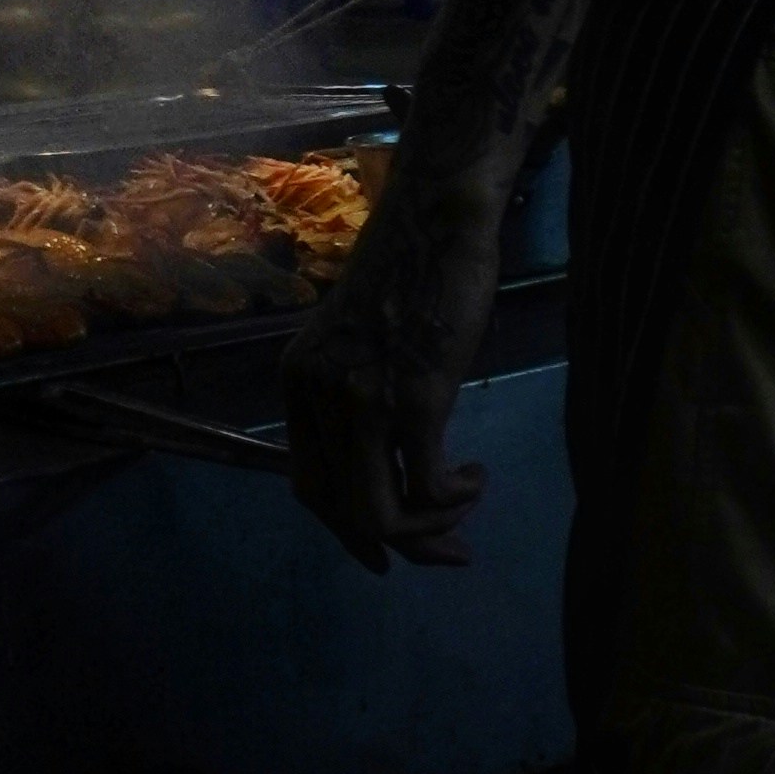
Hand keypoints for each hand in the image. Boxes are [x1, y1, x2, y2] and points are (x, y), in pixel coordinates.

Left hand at [284, 202, 499, 575]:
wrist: (439, 219)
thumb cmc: (413, 274)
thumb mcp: (361, 343)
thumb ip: (357, 397)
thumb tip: (391, 466)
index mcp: (298, 384)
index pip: (309, 488)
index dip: (349, 532)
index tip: (389, 554)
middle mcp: (317, 397)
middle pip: (344, 511)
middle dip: (400, 545)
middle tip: (450, 553)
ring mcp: (363, 400)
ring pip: (380, 514)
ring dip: (431, 530)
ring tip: (466, 508)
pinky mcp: (414, 398)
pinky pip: (428, 487)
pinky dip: (455, 500)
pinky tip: (476, 479)